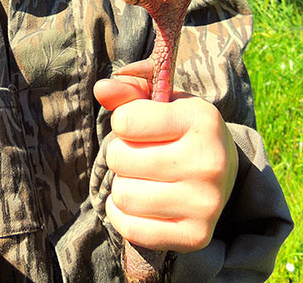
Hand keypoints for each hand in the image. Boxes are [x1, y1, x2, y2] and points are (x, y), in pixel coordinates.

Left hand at [94, 75, 237, 252]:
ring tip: (142, 176)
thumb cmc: (183, 127)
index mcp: (202, 120)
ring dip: (123, 184)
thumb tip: (101, 89)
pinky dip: (124, 214)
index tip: (137, 124)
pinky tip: (139, 201)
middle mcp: (209, 163)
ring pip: (123, 195)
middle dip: (120, 153)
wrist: (225, 169)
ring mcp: (205, 204)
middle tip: (138, 152)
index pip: (126, 121)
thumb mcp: (162, 99)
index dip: (122, 120)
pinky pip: (131, 229)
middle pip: (120, 159)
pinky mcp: (196, 236)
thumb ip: (129, 89)